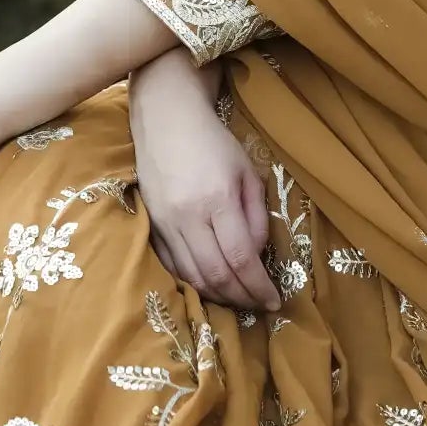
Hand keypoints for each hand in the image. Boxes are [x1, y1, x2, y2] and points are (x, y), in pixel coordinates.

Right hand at [133, 81, 279, 313]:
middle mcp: (188, 217)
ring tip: (238, 298)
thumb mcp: (248, 173)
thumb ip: (256, 218)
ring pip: (191, 276)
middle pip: (216, 275)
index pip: (241, 258)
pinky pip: (171, 266)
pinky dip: (192, 282)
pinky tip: (210, 285)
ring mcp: (164, 223)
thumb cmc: (214, 142)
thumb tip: (256, 257)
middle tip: (259, 306)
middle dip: (242, 298)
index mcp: (218, 200)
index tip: (275, 301)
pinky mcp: (150, 225)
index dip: (259, 287)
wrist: (165, 119)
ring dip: (218, 295)